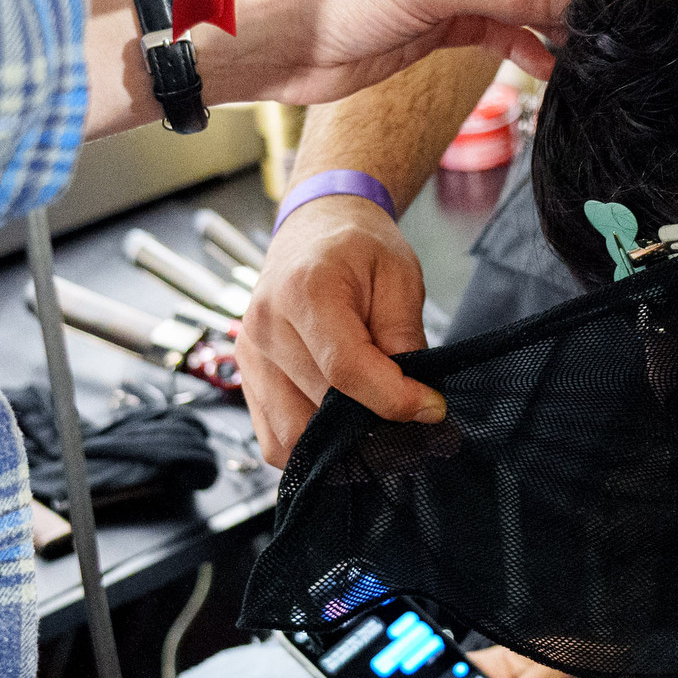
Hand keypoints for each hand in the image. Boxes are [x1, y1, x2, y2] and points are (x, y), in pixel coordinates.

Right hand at [238, 195, 438, 463]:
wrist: (315, 231)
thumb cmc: (358, 248)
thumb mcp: (399, 276)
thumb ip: (404, 336)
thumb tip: (415, 400)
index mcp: (305, 290)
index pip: (346, 367)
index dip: (394, 399)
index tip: (431, 408)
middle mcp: (265, 325)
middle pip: (320, 405)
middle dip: (373, 421)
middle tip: (411, 416)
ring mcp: (249, 356)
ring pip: (292, 434)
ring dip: (340, 441)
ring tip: (375, 418)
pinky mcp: (246, 378)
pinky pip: (274, 439)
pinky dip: (311, 446)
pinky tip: (341, 424)